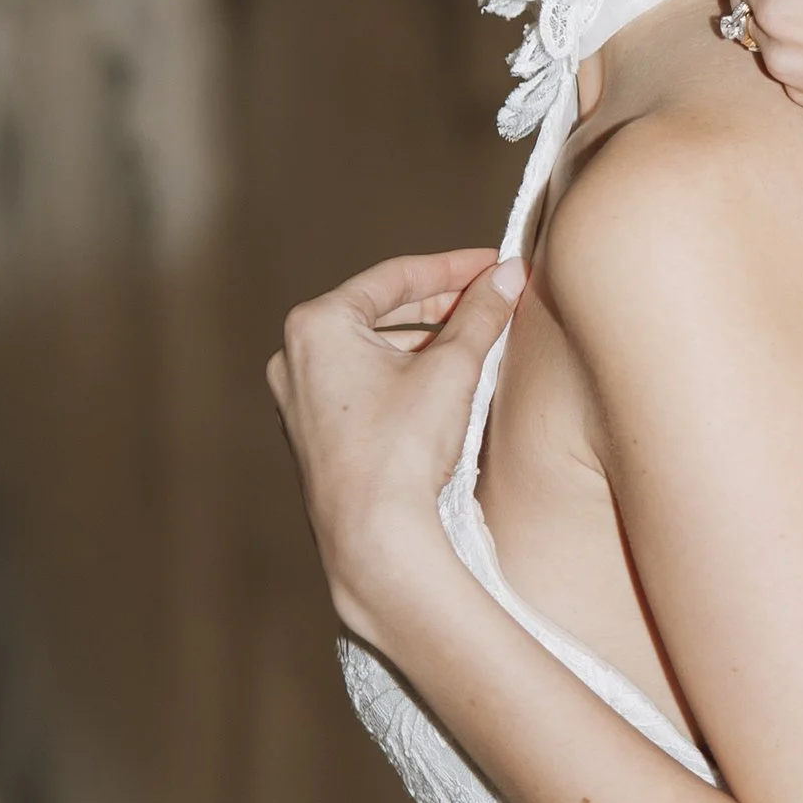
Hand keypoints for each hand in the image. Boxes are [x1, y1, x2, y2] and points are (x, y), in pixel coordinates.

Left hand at [268, 249, 521, 642]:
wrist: (373, 538)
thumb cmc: (402, 450)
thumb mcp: (452, 369)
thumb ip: (481, 314)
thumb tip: (508, 275)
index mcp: (317, 325)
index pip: (395, 277)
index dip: (453, 267)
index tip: (494, 264)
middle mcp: (295, 356)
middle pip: (381, 311)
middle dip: (442, 305)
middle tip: (491, 299)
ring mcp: (299, 397)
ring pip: (373, 349)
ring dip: (425, 342)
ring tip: (477, 341)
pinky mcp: (313, 431)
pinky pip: (362, 383)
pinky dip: (402, 373)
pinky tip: (444, 382)